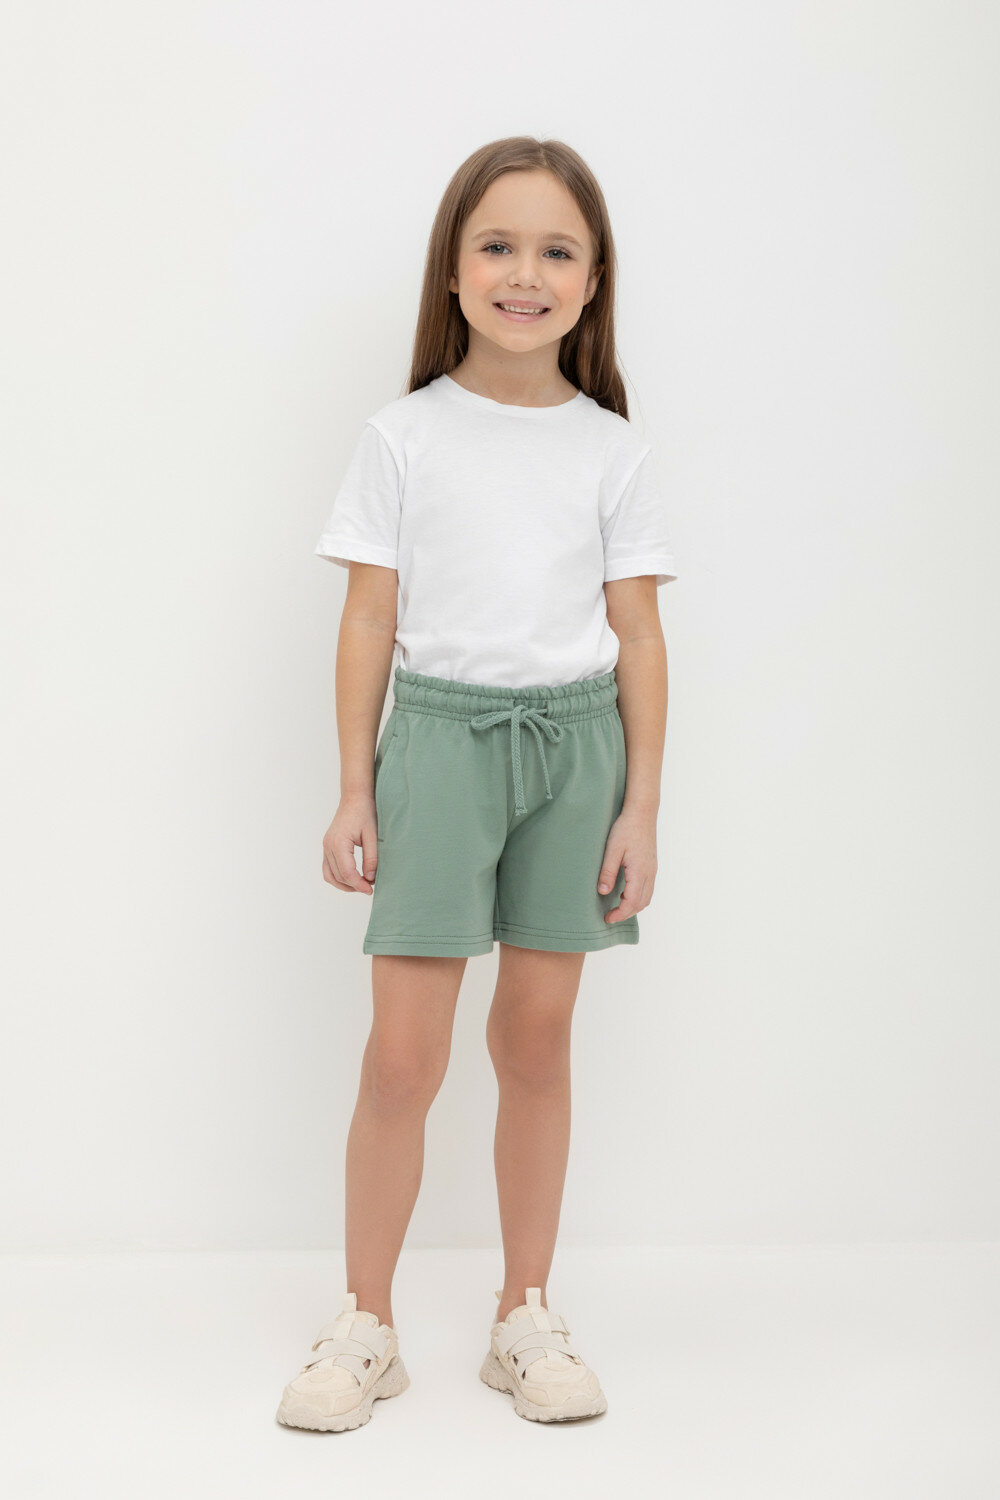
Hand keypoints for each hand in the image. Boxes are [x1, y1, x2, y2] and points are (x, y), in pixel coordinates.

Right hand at [322, 793, 378, 893]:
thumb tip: (370, 878)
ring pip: (330, 875)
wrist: (355, 798)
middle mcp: (328, 846)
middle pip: (338, 876)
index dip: (359, 884)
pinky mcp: (327, 847)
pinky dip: (338, 877)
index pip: (347, 873)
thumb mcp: (373, 836)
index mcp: (339, 843)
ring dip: (344, 884)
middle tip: (369, 888)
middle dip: (353, 886)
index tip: (371, 890)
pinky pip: (328, 868)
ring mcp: (325, 847)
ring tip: (361, 885)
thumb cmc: (365, 813)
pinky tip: (353, 878)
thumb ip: (371, 858)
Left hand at [597, 806, 656, 922]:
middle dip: (626, 913)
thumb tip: (602, 892)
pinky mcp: (651, 865)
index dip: (620, 914)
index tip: (607, 918)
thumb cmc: (626, 828)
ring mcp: (652, 870)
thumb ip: (608, 872)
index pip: (631, 902)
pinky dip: (638, 897)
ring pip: (647, 897)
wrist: (642, 812)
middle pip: (641, 903)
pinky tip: (625, 893)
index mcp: (640, 872)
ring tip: (617, 907)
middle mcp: (649, 873)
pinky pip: (648, 888)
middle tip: (610, 916)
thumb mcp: (612, 850)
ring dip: (633, 906)